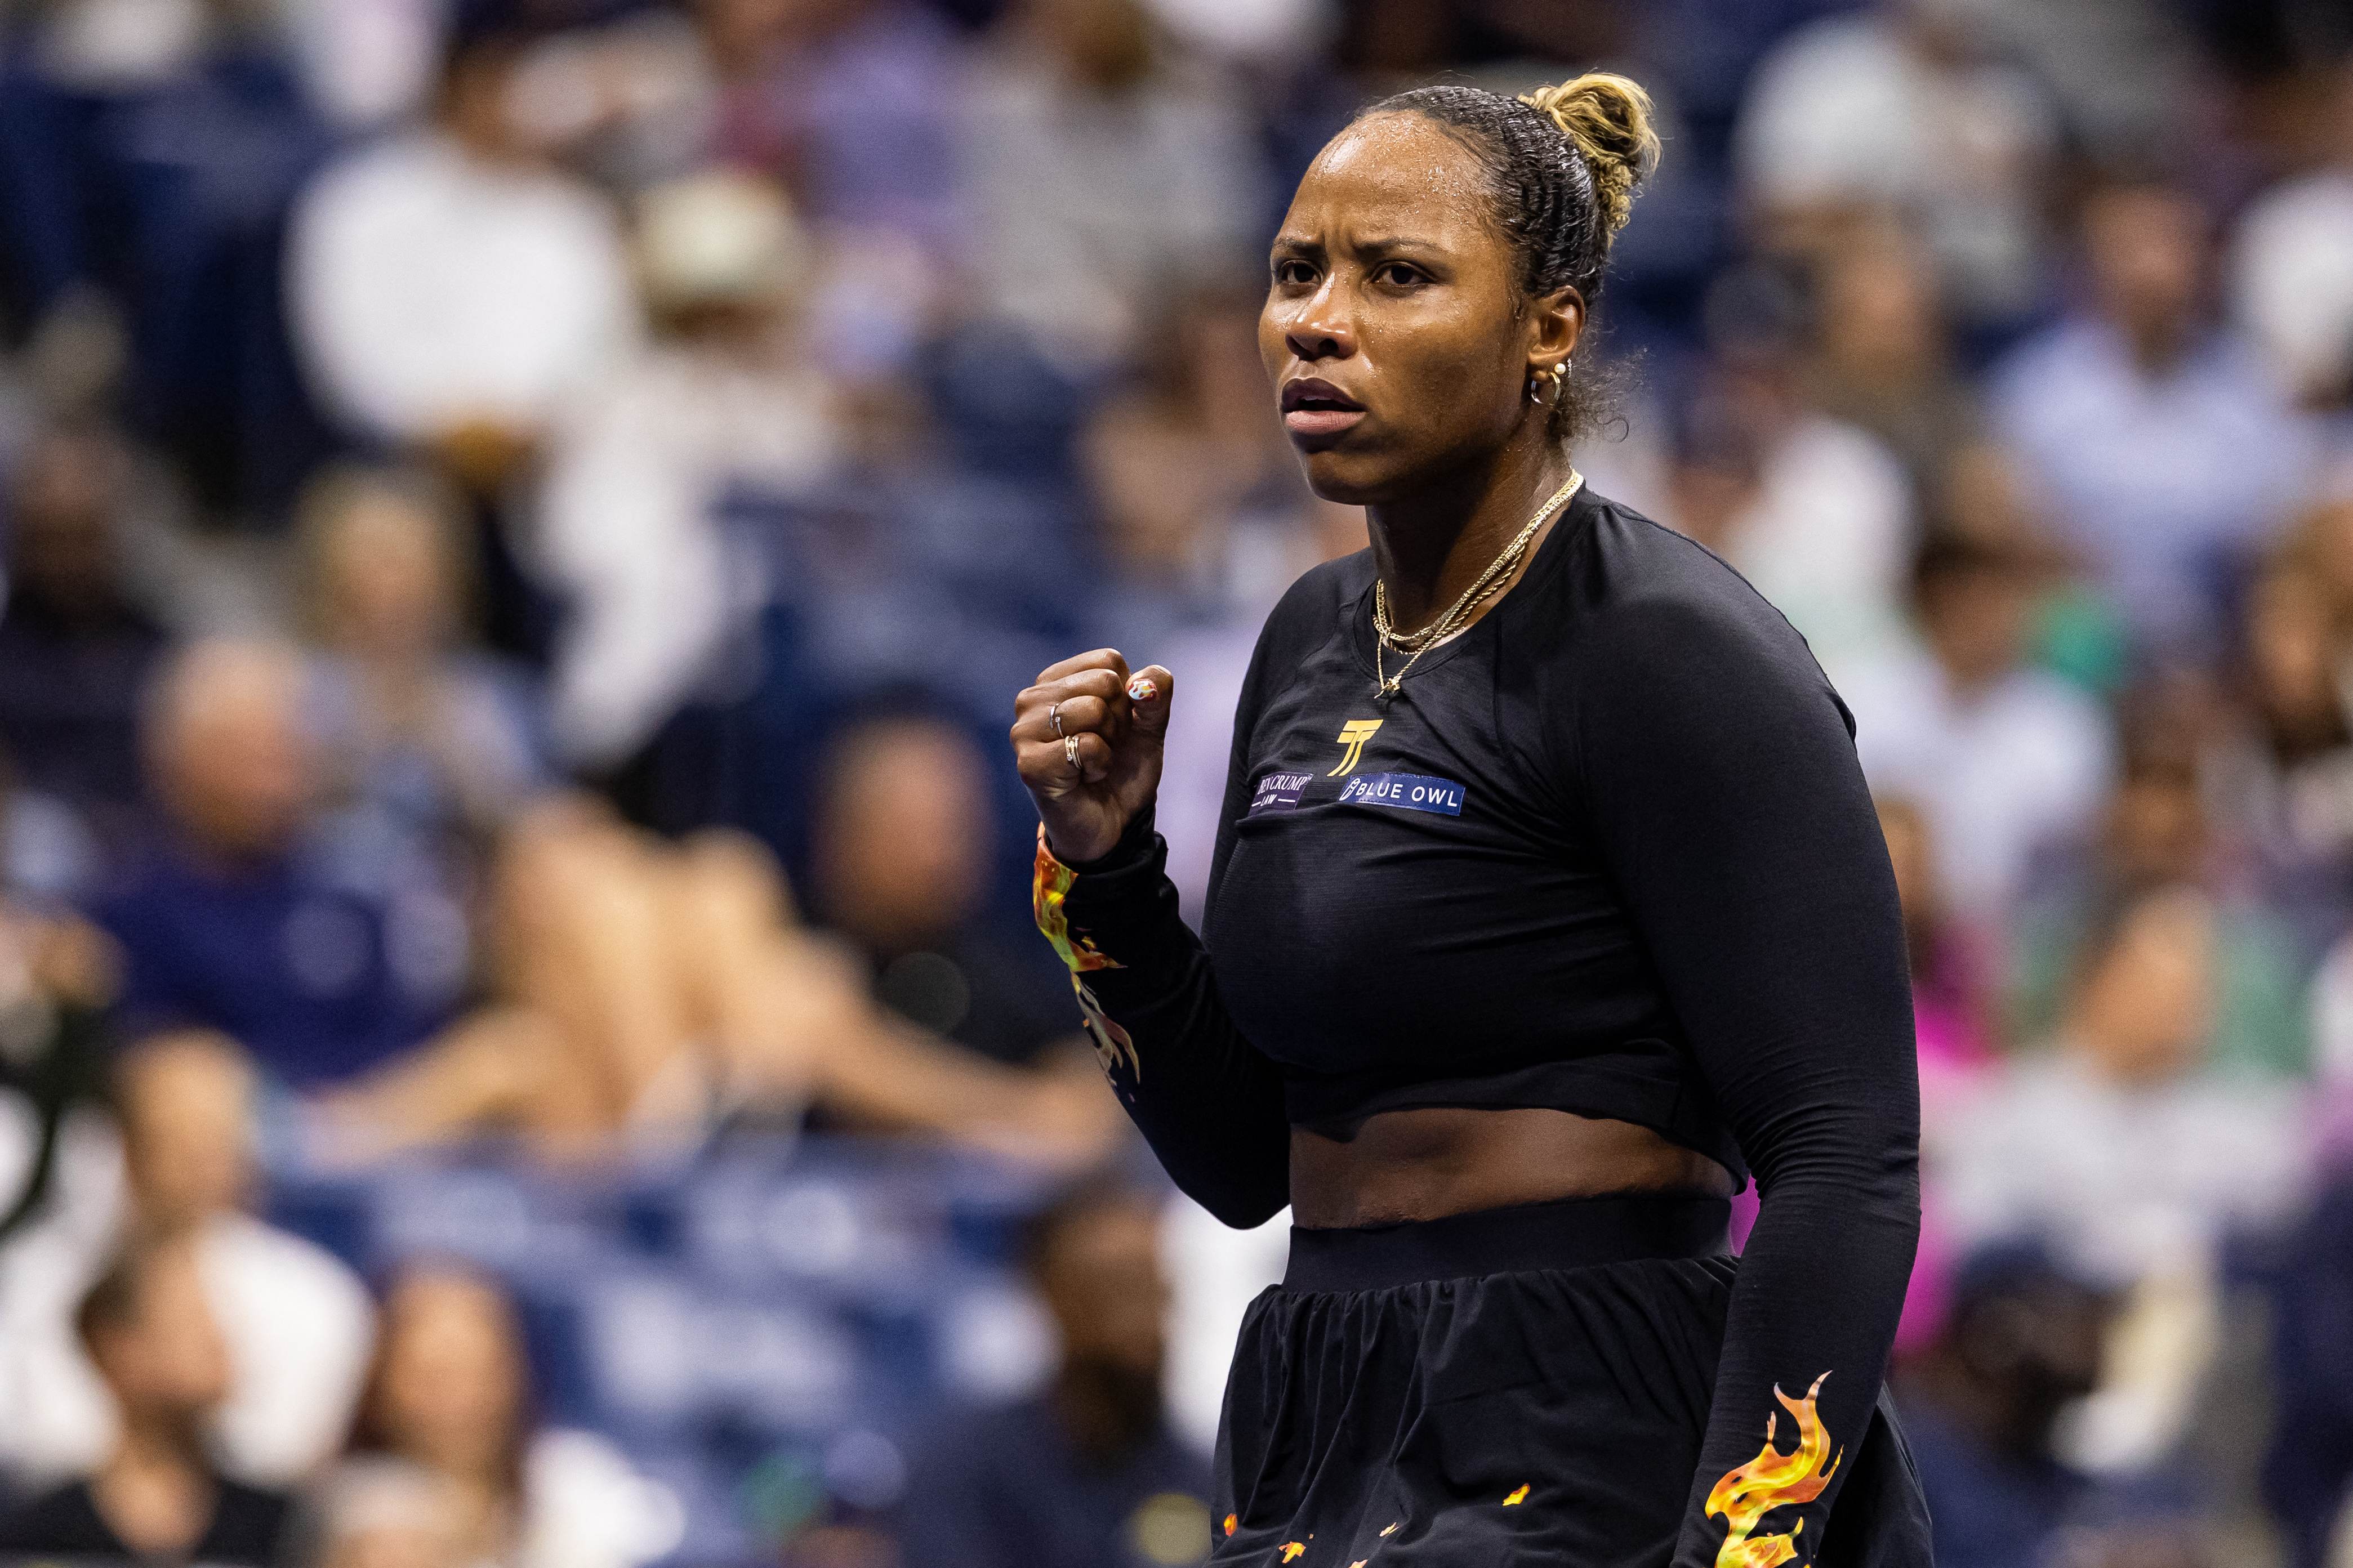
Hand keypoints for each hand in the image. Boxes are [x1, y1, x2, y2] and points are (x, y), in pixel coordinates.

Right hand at [1012, 650, 1173, 863]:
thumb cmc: (1121, 771)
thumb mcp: (1148, 727)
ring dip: (1109, 744)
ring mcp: (1024, 731)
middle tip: (1102, 749)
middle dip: (1118, 722)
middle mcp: (1032, 699)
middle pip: (1104, 682)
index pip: (1108, 661)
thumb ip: (1155, 694)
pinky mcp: (1030, 763)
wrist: (1112, 825)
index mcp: (1055, 681)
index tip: (1112, 727)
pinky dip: (1100, 765)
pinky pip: (1088, 745)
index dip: (1125, 698)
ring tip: (1091, 764)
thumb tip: (1146, 682)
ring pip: (1094, 710)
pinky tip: (1084, 778)